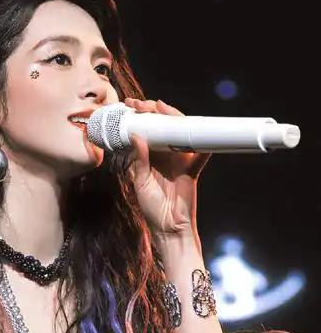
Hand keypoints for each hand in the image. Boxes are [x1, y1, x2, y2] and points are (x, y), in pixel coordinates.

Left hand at [123, 97, 210, 238]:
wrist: (169, 228)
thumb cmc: (152, 207)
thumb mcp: (140, 182)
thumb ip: (139, 161)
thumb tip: (136, 136)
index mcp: (150, 156)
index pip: (146, 130)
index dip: (139, 117)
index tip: (129, 106)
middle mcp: (166, 154)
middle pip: (163, 126)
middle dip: (153, 111)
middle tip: (141, 104)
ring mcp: (180, 160)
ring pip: (180, 132)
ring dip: (172, 118)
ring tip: (160, 108)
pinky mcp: (192, 169)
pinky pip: (200, 154)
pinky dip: (202, 144)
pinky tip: (198, 131)